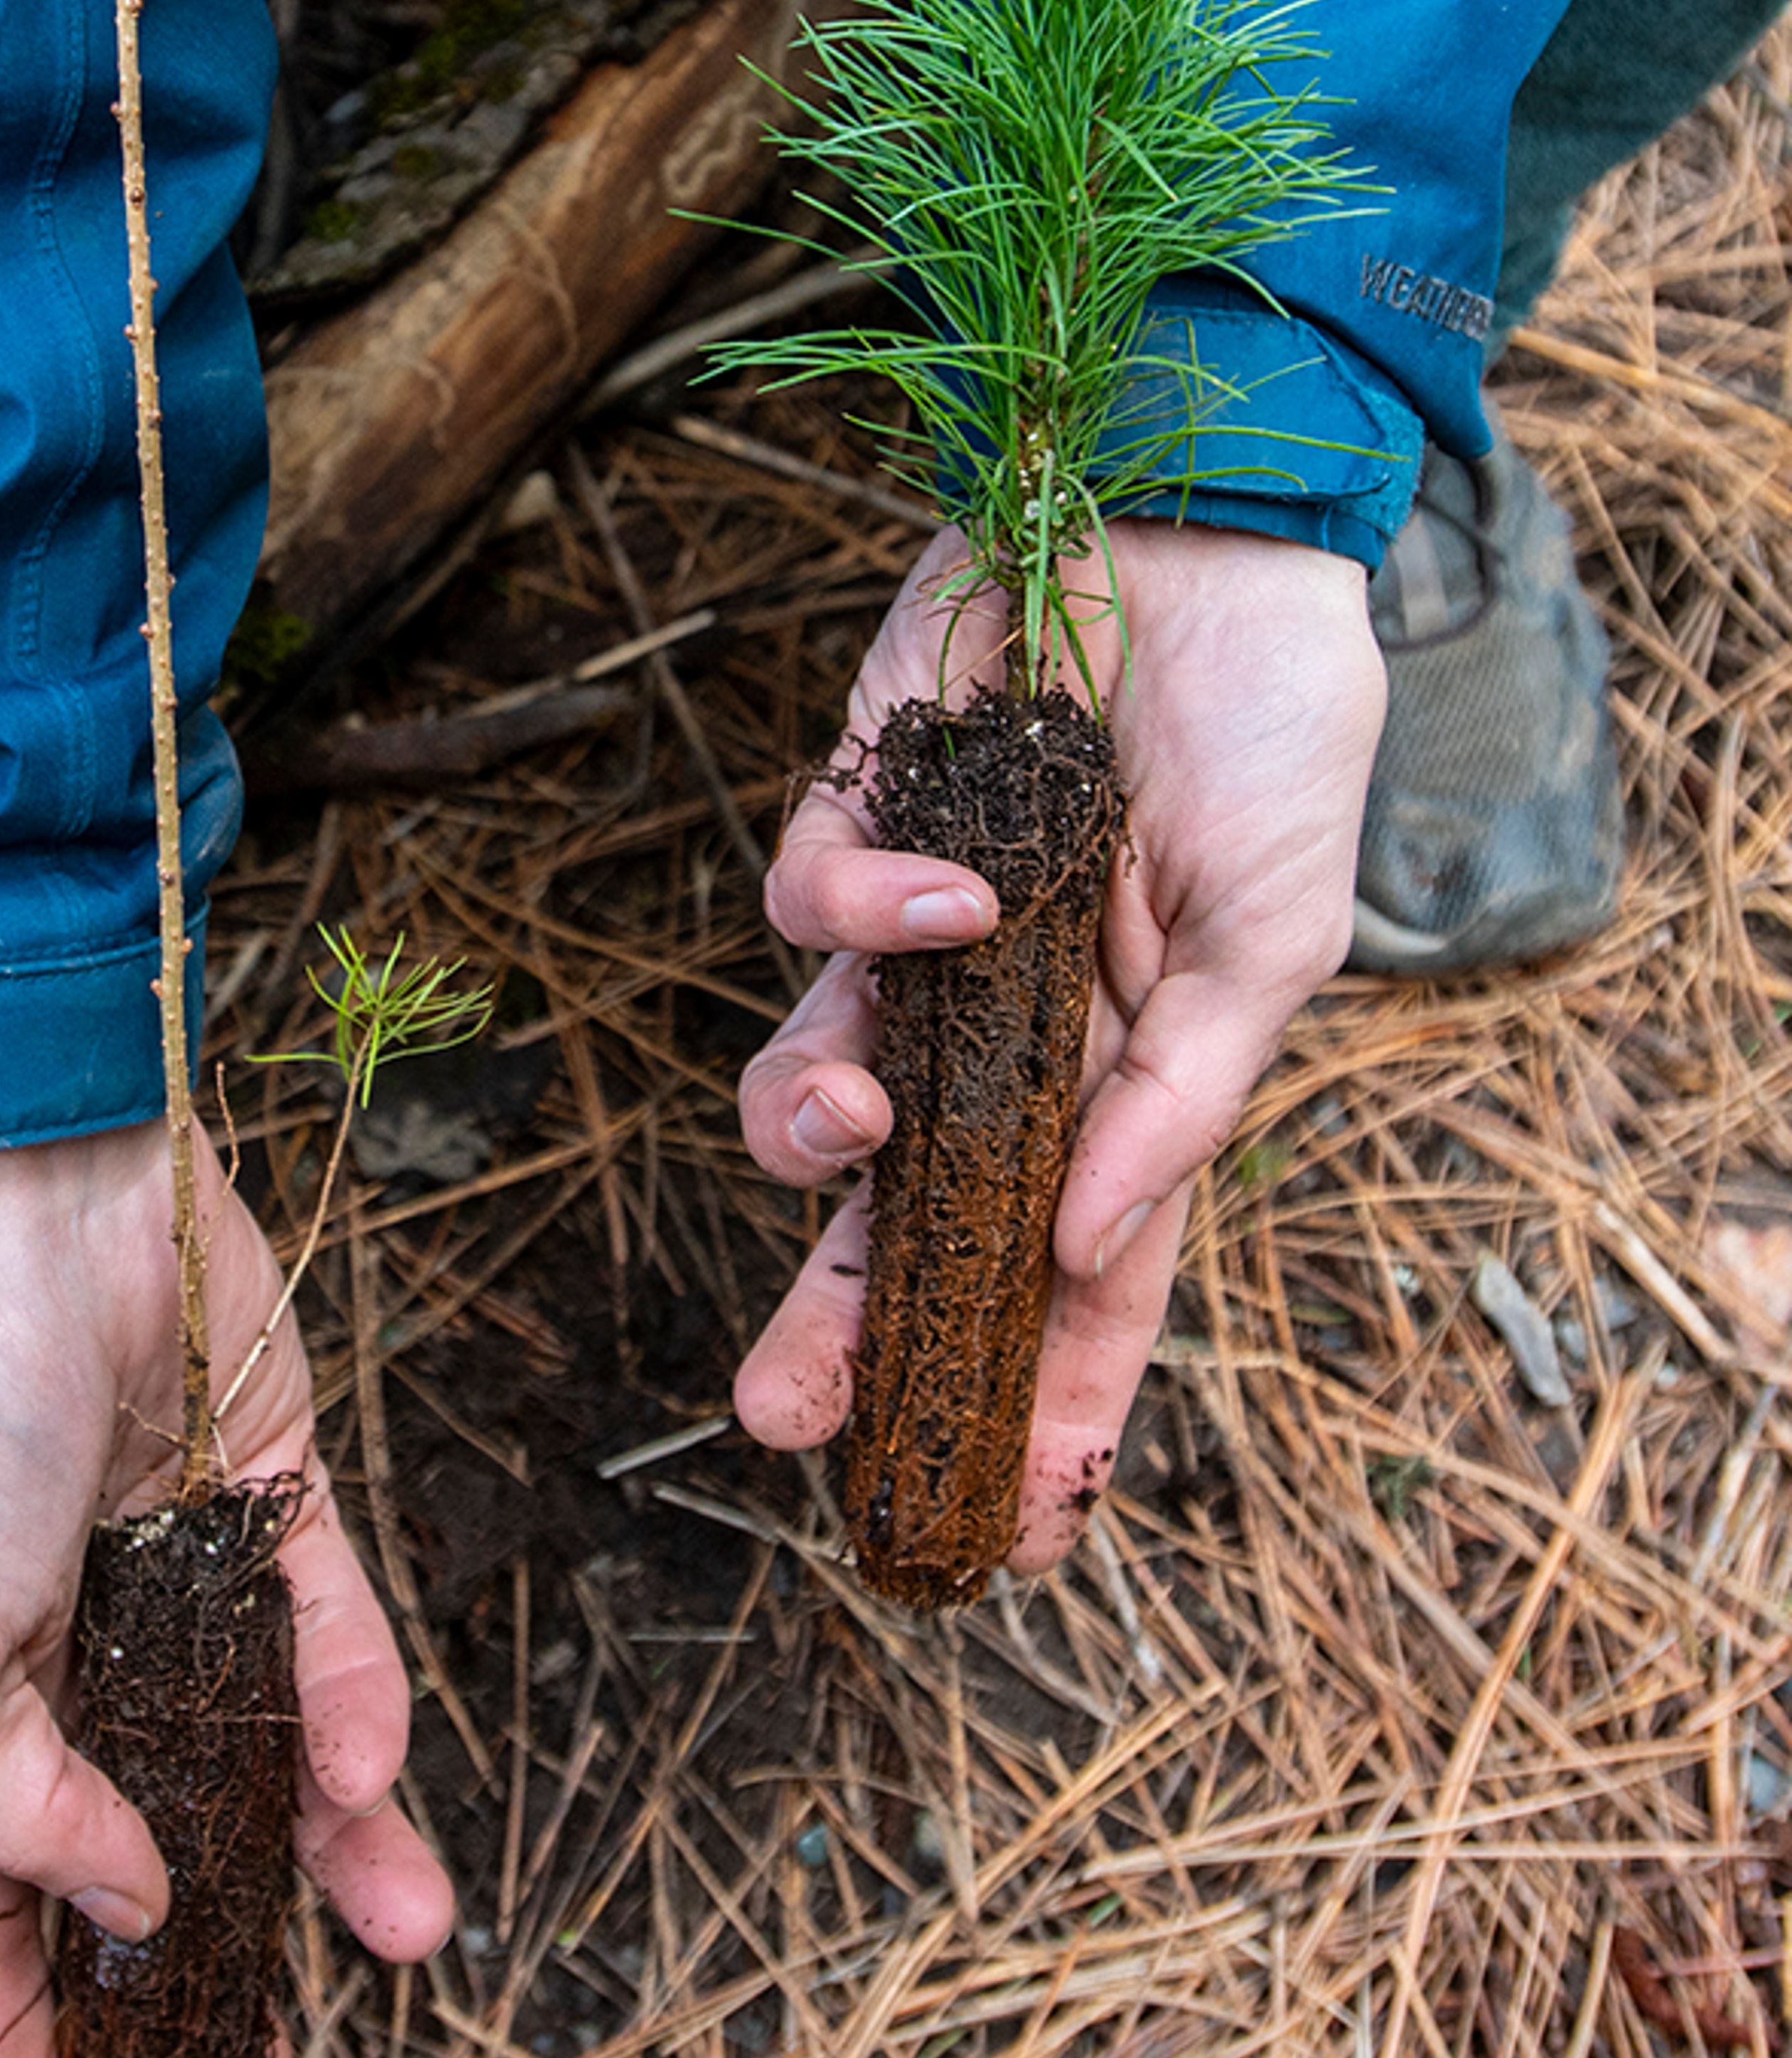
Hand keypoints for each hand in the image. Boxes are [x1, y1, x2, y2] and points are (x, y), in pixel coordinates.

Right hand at [0, 1126, 450, 2057]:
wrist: (40, 1202)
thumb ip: (16, 1806)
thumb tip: (129, 1898)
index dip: (7, 2045)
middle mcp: (62, 1658)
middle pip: (140, 1857)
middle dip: (198, 1977)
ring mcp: (168, 1578)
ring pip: (262, 1756)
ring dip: (332, 1858)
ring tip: (409, 1940)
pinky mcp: (267, 1500)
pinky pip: (329, 1633)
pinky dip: (358, 1706)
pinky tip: (380, 1784)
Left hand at [733, 519, 1383, 1563]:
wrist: (1202, 526)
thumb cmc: (1270, 731)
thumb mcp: (1276, 938)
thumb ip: (1181, 1097)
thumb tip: (1092, 1243)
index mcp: (1122, 1081)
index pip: (1074, 1280)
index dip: (1045, 1405)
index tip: (1010, 1531)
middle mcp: (1005, 1029)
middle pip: (905, 1225)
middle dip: (837, 1329)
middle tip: (782, 1419)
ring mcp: (922, 933)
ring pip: (813, 1085)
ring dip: (806, 1132)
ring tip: (853, 1127)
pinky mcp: (852, 821)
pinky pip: (808, 907)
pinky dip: (866, 910)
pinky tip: (955, 883)